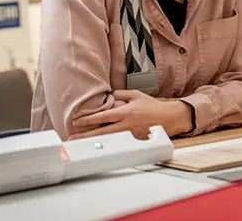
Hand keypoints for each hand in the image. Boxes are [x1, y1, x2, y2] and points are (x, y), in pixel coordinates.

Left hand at [69, 90, 191, 139]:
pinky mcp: (134, 142)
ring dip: (94, 142)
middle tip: (72, 137)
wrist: (169, 118)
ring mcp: (130, 135)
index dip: (89, 119)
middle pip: (102, 132)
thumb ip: (122, 94)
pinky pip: (118, 143)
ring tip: (81, 144)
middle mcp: (126, 125)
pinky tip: (99, 147)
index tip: (77, 122)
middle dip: (85, 135)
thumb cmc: (153, 106)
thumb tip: (110, 95)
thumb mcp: (137, 95)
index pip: (103, 116)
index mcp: (126, 112)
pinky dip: (108, 145)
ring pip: (108, 140)